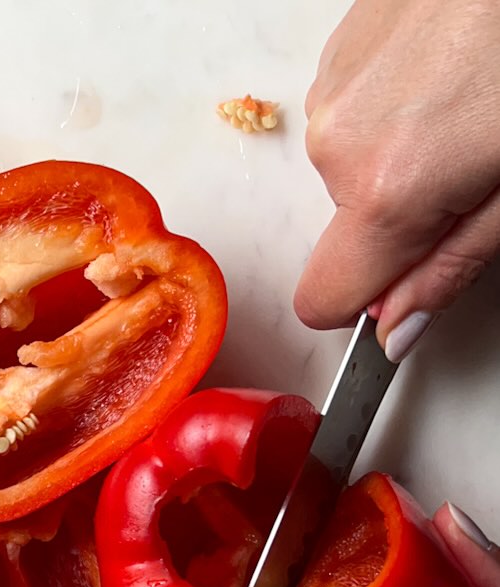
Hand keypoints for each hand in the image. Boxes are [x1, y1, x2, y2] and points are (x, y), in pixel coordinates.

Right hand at [296, 0, 499, 360]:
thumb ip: (450, 268)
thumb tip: (397, 331)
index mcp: (387, 193)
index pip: (323, 301)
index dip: (365, 306)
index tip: (401, 289)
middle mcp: (340, 142)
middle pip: (347, 230)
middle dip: (402, 215)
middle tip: (469, 167)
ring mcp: (334, 89)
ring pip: (348, 168)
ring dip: (398, 156)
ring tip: (462, 107)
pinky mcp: (341, 49)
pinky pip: (352, 114)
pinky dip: (393, 108)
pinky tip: (444, 73)